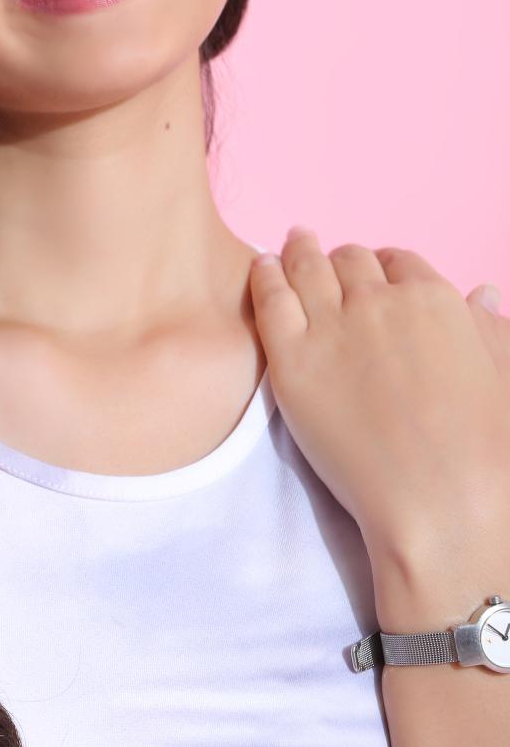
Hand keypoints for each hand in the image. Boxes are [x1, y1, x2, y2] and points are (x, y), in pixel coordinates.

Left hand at [248, 228, 509, 574]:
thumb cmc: (482, 451)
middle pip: (351, 261)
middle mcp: (380, 302)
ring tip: (290, 245)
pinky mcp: (292, 359)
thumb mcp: (501, 376)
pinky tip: (261, 267)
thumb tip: (483, 292)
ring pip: (307, 268)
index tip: (373, 274)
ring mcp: (333, 327)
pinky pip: (270, 300)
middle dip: (340, 261)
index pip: (399, 261)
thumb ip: (488, 329)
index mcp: (434, 300)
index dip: (384, 266)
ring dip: (298, 252)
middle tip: (324, 260)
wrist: (438, 501)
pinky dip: (264, 276)